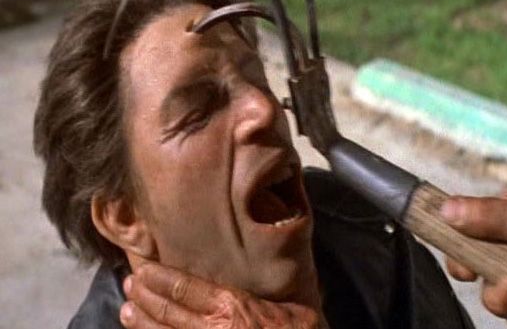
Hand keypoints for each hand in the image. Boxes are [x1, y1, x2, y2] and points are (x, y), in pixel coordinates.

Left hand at [120, 262, 327, 328]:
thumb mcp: (296, 311)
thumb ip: (267, 300)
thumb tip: (251, 284)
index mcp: (234, 308)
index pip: (186, 288)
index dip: (160, 278)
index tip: (143, 269)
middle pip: (169, 310)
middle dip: (145, 297)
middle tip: (129, 284)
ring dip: (142, 322)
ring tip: (125, 310)